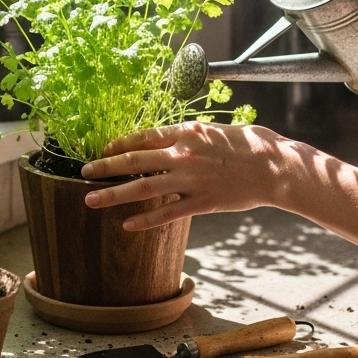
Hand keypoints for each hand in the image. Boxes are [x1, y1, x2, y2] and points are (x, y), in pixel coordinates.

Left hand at [81, 122, 288, 230]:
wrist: (274, 166)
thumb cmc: (248, 145)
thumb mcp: (214, 131)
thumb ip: (189, 136)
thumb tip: (169, 139)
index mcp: (187, 134)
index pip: (144, 137)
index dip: (120, 144)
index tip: (104, 149)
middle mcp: (183, 155)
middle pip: (135, 161)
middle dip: (105, 167)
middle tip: (83, 171)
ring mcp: (191, 180)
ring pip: (144, 188)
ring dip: (114, 194)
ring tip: (91, 200)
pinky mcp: (202, 202)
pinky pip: (168, 213)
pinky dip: (146, 220)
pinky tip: (127, 225)